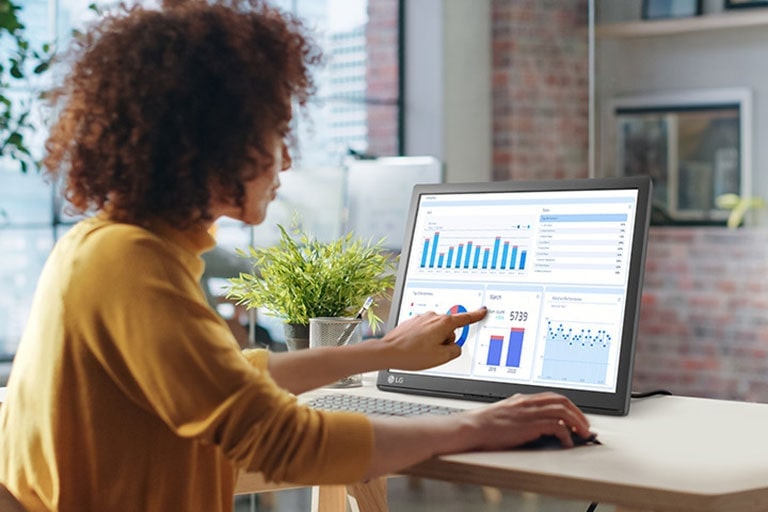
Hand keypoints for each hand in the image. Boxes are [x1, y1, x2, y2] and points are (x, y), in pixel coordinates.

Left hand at [372, 307, 486, 370]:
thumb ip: (455, 350)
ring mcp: (421, 318)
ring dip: (432, 341)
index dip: (476, 315)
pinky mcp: (412, 322)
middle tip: (433, 353)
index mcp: (443, 323)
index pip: (465, 319)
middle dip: (445, 341)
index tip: (483, 310)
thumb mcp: (442, 357)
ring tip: (421, 352)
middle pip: (449, 329)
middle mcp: (433, 316)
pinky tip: (415, 348)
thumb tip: (455, 346)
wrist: (388, 352)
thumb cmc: (412, 354)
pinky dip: (423, 339)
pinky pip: (424, 331)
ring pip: (436, 331)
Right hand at [462, 392, 592, 449]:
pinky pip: (556, 427)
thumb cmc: (481, 425)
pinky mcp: (529, 425)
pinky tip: (566, 443)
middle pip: (562, 401)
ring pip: (563, 411)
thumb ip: (516, 414)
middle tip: (585, 426)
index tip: (576, 417)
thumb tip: (527, 423)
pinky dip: (566, 435)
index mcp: (522, 399)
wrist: (470, 428)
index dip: (568, 406)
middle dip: (578, 413)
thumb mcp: (502, 414)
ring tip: (582, 435)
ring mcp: (529, 413)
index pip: (552, 397)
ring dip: (577, 423)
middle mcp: (528, 403)